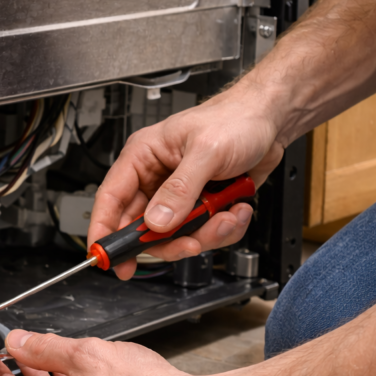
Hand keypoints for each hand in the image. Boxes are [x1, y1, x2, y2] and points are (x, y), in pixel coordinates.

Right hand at [87, 87, 283, 279]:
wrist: (271, 121)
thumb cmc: (236, 119)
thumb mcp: (206, 151)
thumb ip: (180, 189)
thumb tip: (157, 221)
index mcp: (143, 157)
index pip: (111, 198)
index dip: (104, 230)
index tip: (104, 257)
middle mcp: (156, 179)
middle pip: (142, 227)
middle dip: (168, 241)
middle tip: (187, 244)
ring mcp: (179, 196)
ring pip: (174, 236)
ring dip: (203, 234)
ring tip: (225, 216)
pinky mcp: (200, 207)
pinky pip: (201, 234)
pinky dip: (222, 230)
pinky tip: (236, 209)